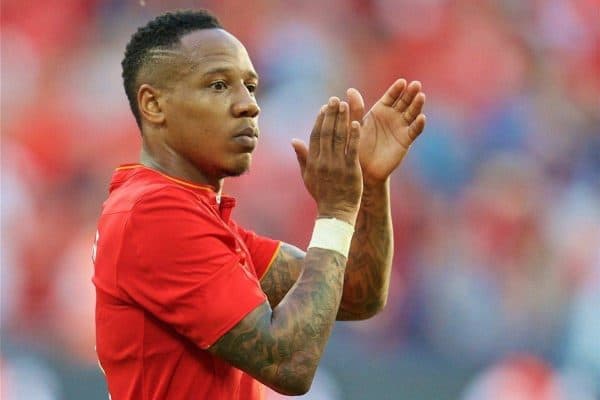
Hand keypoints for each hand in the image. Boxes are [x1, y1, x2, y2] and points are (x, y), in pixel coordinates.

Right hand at [292, 97, 362, 225]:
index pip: (315, 135)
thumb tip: (293, 140)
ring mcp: (337, 165)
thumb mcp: (308, 177)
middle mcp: (323, 161)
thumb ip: (302, 157)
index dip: (320, 120)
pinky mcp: (351, 170)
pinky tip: (356, 123)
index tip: (325, 107)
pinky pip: (352, 149)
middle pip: (326, 132)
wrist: (335, 213)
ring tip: (345, 105)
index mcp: (313, 162)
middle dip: (331, 114)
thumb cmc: (322, 195)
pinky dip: (354, 136)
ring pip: (338, 137)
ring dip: (341, 119)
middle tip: (335, 100)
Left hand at [347, 79, 425, 183]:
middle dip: (410, 93)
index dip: (396, 89)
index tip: (402, 82)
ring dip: (417, 105)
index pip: (391, 96)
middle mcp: (393, 116)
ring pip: (412, 113)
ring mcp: (401, 127)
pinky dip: (419, 124)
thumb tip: (350, 90)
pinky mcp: (406, 140)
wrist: (363, 168)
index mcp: (380, 110)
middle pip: (404, 102)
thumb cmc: (357, 145)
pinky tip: (422, 118)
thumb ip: (356, 109)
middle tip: (416, 84)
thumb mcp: (356, 125)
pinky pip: (414, 130)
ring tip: (421, 97)